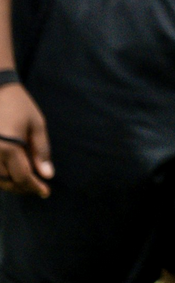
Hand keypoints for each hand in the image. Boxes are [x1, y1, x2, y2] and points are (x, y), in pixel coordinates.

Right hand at [0, 83, 52, 197]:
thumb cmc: (19, 105)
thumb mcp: (36, 125)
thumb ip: (41, 151)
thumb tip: (47, 175)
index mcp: (9, 147)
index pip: (22, 176)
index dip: (35, 187)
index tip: (46, 192)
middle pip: (7, 181)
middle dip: (23, 187)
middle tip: (38, 187)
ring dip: (11, 184)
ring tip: (27, 182)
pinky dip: (1, 176)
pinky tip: (12, 173)